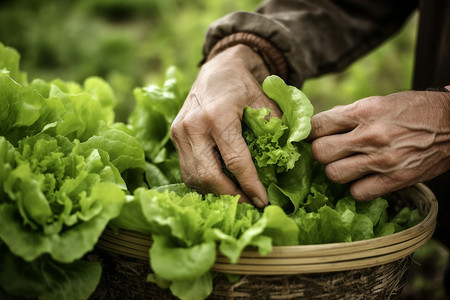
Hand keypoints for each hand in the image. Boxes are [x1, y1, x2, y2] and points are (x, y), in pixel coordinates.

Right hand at [170, 45, 279, 206]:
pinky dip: (203, 183)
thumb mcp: (264, 100)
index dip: (250, 185)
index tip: (263, 201)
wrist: (216, 68)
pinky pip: (187, 169)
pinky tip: (220, 186)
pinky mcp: (175, 136)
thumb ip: (274, 128)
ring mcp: (180, 132)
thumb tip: (285, 159)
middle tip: (250, 205)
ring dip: (216, 193)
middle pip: (209, 175)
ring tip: (237, 198)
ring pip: (194, 177)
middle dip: (231, 196)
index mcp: (218, 116)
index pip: (235, 162)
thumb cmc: (243, 84)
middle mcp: (193, 126)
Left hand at [310, 90, 449, 200]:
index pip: (318, 126)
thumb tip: (317, 127)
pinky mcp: (395, 180)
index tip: (312, 136)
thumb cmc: (413, 110)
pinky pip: (357, 193)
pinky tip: (364, 178)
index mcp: (365, 110)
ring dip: (337, 170)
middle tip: (332, 150)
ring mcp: (383, 160)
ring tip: (348, 164)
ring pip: (334, 175)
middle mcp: (371, 135)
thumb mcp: (379, 101)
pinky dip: (357, 187)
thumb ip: (347, 115)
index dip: (310, 132)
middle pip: (321, 152)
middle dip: (322, 152)